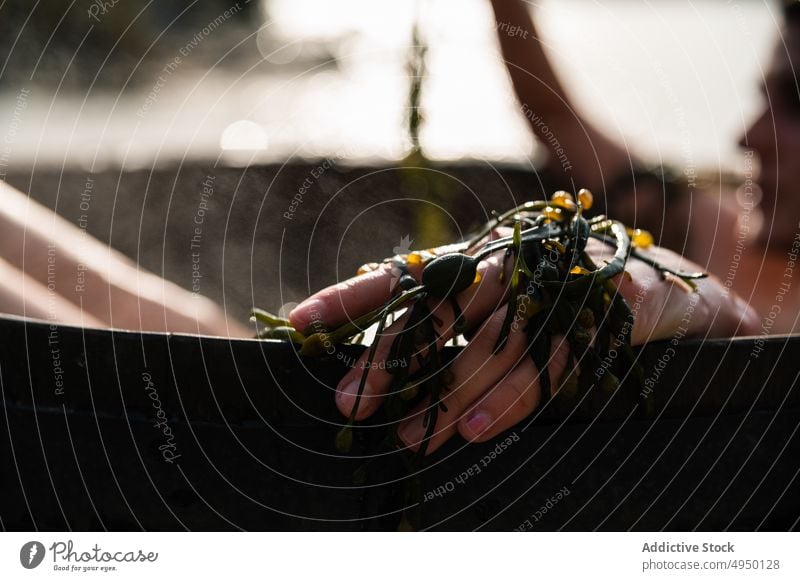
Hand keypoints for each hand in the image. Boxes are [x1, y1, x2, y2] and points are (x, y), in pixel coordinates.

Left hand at [289, 239, 758, 454]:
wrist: (679, 292)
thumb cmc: (574, 306)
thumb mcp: (510, 315)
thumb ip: (459, 335)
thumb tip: (386, 382)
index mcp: (484, 260)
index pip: (408, 277)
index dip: (353, 297)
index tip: (299, 323)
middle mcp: (518, 258)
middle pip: (444, 304)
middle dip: (395, 353)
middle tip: (354, 400)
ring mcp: (568, 273)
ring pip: (498, 332)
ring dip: (450, 386)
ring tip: (414, 434)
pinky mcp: (620, 299)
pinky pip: (561, 352)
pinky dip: (518, 392)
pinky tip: (479, 426)